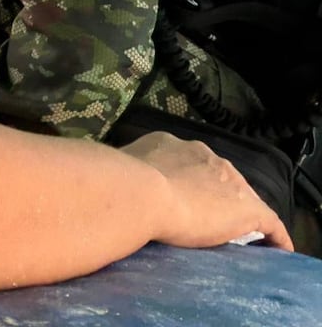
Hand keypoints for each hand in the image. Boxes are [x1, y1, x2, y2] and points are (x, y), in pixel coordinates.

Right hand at [121, 131, 292, 250]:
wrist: (140, 193)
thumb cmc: (122, 182)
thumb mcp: (122, 169)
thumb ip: (129, 172)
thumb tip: (117, 180)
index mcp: (174, 145)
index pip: (190, 163)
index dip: (189, 180)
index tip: (182, 197)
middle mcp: (204, 155)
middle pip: (219, 176)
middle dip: (215, 193)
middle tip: (206, 217)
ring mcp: (229, 179)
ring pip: (242, 196)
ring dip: (239, 212)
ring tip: (239, 233)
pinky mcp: (246, 207)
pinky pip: (269, 222)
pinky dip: (274, 235)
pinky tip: (276, 247)